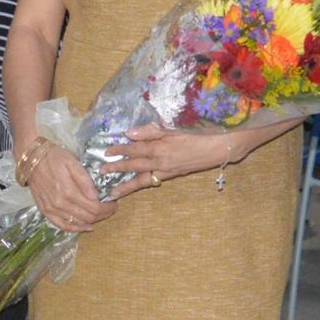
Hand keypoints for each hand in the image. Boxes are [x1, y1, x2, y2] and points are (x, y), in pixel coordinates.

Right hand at [28, 144, 116, 231]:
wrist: (31, 159)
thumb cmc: (54, 157)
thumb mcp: (73, 163)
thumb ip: (84, 181)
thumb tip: (96, 197)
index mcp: (68, 191)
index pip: (94, 207)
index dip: (107, 208)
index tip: (114, 203)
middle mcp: (59, 204)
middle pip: (88, 217)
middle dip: (103, 214)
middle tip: (110, 208)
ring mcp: (51, 209)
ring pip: (77, 223)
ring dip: (92, 221)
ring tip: (101, 214)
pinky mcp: (45, 211)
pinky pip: (62, 225)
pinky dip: (75, 229)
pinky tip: (85, 227)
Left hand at [104, 125, 232, 198]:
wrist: (217, 148)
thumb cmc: (198, 134)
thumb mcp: (174, 128)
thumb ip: (152, 130)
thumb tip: (130, 133)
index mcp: (161, 146)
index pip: (135, 148)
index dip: (120, 149)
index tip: (107, 152)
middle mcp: (161, 160)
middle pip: (135, 164)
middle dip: (117, 168)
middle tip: (101, 172)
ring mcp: (166, 170)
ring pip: (142, 178)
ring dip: (126, 184)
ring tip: (113, 191)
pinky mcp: (172, 176)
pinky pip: (153, 181)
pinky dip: (141, 184)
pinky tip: (133, 187)